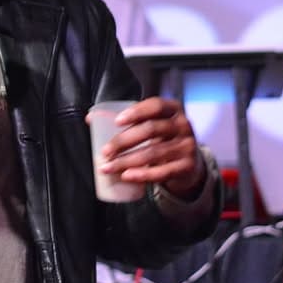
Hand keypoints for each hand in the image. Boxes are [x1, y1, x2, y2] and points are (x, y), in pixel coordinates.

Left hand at [86, 97, 204, 198]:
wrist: (190, 162)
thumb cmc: (164, 138)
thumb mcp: (153, 124)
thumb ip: (127, 119)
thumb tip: (91, 118)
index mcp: (173, 109)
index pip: (156, 106)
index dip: (136, 112)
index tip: (116, 121)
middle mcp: (183, 126)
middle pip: (151, 130)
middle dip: (124, 141)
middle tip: (105, 151)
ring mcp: (187, 147)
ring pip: (153, 153)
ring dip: (127, 161)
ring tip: (108, 167)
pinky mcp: (187, 167)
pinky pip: (162, 172)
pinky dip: (142, 175)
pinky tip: (126, 176)